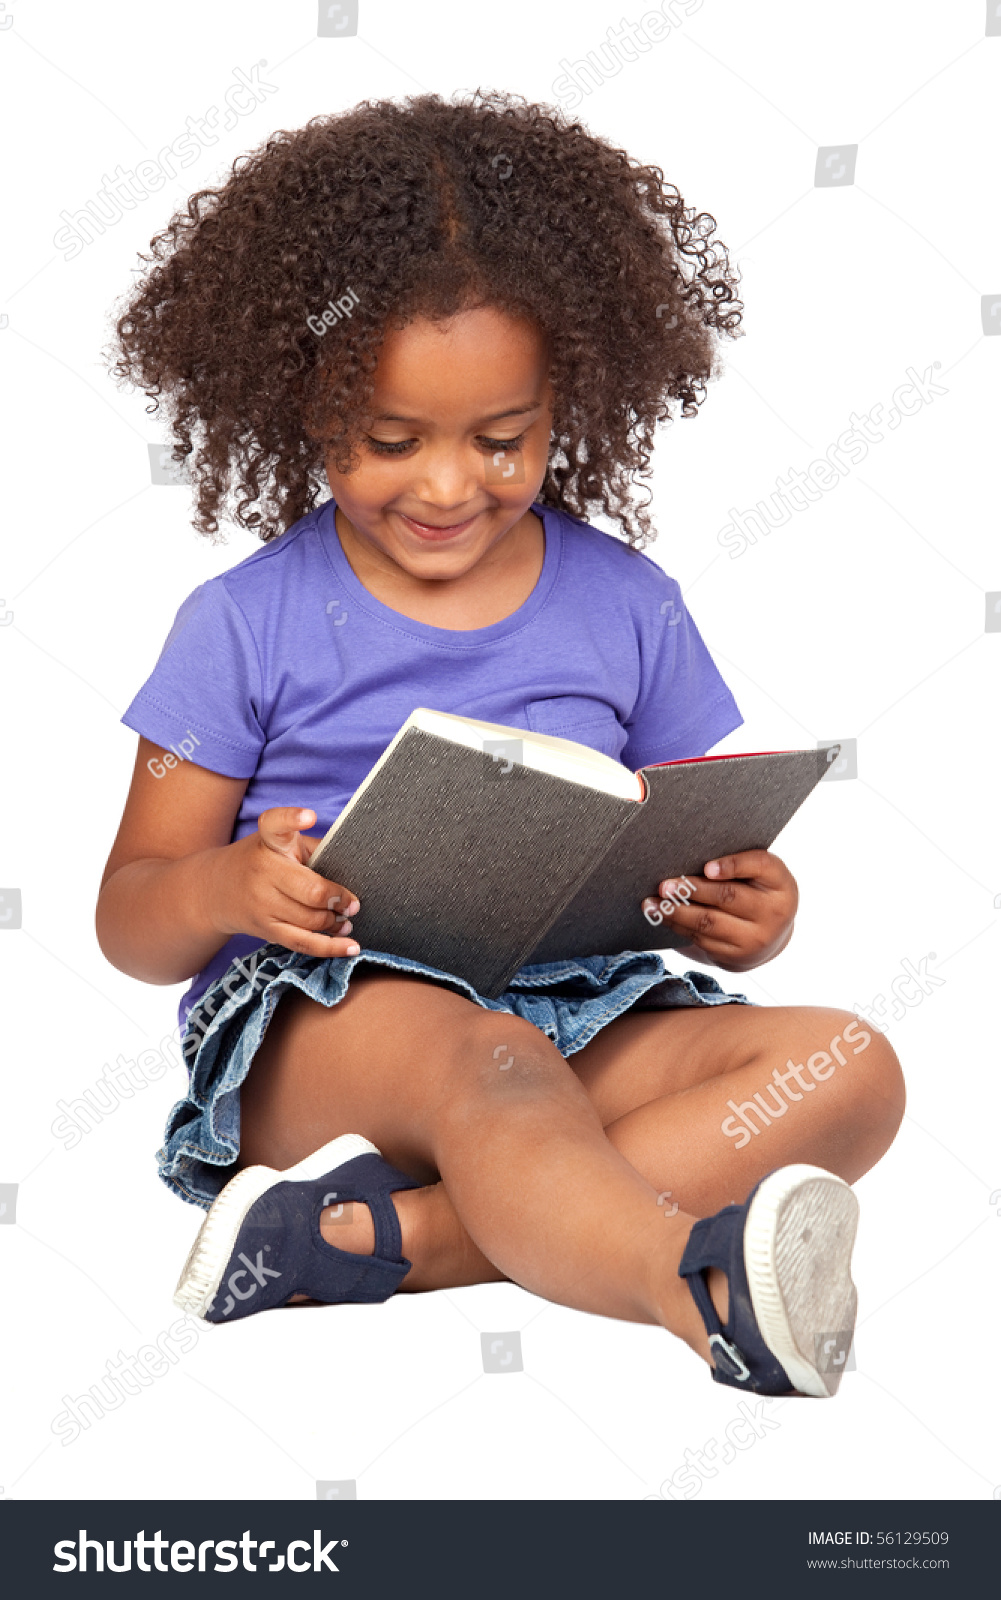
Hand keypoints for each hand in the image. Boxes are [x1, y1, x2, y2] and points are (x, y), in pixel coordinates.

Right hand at [207, 806, 361, 957]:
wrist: (215, 889)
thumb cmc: (262, 860)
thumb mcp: (281, 844)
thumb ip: (313, 849)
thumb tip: (355, 869)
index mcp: (268, 841)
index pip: (275, 824)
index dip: (291, 819)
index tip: (309, 816)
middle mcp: (262, 870)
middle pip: (310, 890)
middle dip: (338, 899)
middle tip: (352, 903)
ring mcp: (261, 903)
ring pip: (310, 919)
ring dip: (336, 922)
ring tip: (346, 918)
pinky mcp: (265, 928)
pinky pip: (302, 942)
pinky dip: (330, 947)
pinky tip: (351, 946)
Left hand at [640, 849, 796, 971]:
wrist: (771, 934)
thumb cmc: (758, 891)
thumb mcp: (760, 874)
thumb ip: (738, 864)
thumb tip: (688, 855)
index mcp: (781, 883)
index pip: (760, 866)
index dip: (733, 865)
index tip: (707, 867)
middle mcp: (773, 912)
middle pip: (727, 896)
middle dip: (691, 890)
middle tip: (664, 885)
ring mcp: (756, 938)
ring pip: (708, 922)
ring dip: (675, 912)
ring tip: (651, 903)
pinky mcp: (736, 956)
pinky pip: (702, 939)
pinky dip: (678, 926)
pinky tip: (662, 916)